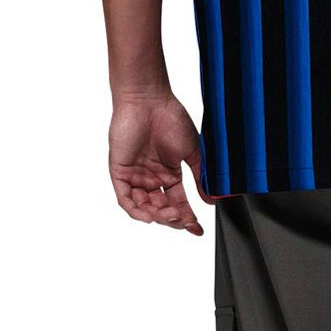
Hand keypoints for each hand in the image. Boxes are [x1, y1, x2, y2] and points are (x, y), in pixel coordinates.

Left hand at [108, 91, 213, 234]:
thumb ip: (200, 177)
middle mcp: (151, 178)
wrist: (149, 101)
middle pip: (161, 210)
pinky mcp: (120, 173)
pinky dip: (136, 210)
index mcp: (169, 174)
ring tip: (171, 215)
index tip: (198, 229)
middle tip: (184, 220)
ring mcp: (135, 177)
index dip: (187, 218)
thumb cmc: (171, 118)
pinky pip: (125, 199)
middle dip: (173, 219)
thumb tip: (211, 199)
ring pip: (143, 208)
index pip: (178, 203)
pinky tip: (149, 215)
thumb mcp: (192, 151)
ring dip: (157, 216)